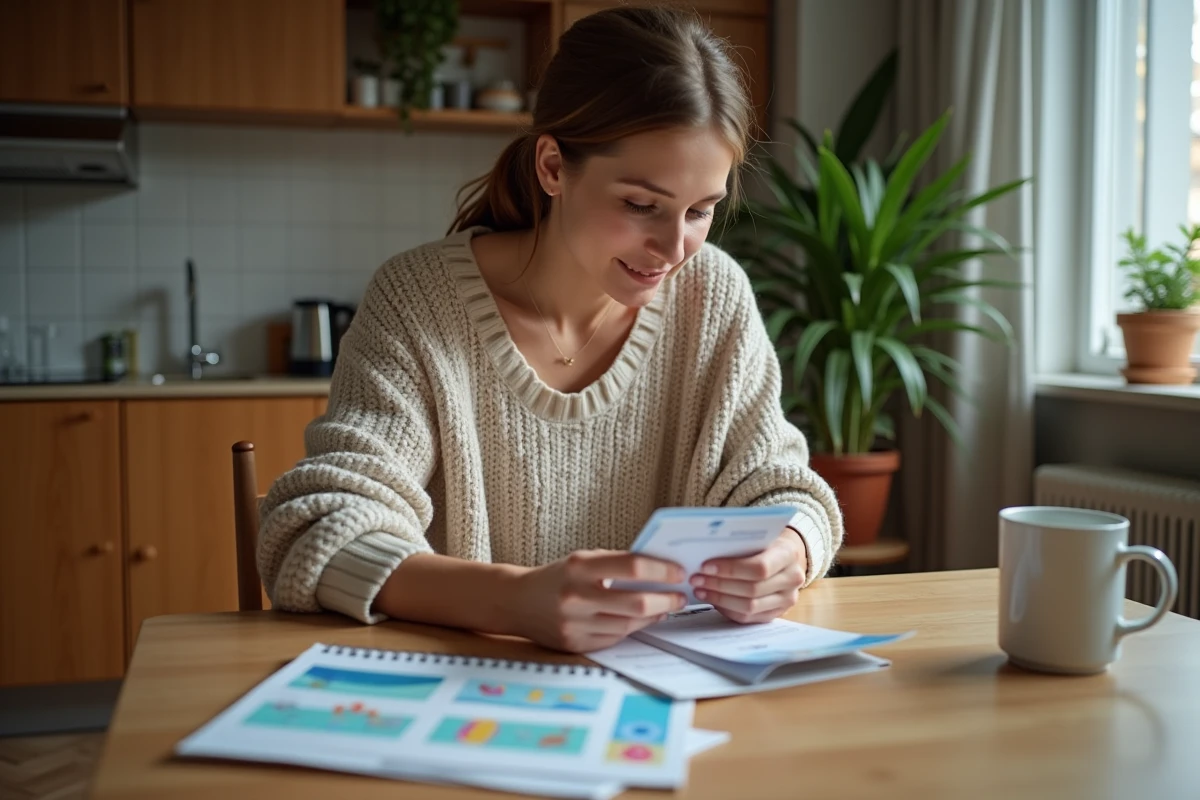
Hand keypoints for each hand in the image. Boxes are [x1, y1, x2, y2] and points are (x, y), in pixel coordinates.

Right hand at [509, 550, 686, 652]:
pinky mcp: (575, 643)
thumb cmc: (558, 576)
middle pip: (636, 602)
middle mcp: (576, 596)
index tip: (678, 572)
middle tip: (681, 596)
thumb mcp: (582, 560)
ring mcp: (574, 624)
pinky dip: (632, 629)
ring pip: (628, 624)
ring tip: (666, 608)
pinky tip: (642, 620)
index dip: (661, 570)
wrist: (517, 602)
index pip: (632, 566)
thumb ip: (616, 563)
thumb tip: (659, 570)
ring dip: (653, 616)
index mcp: (580, 567)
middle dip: (666, 599)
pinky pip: (614, 638)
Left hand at [690, 529, 807, 623]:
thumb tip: (703, 551)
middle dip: (720, 585)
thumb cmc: (765, 543)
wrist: (785, 557)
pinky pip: (748, 618)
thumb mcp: (758, 536)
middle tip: (697, 579)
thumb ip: (738, 543)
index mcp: (788, 554)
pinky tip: (713, 600)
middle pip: (752, 590)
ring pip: (749, 607)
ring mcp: (786, 599)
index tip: (706, 566)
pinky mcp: (775, 613)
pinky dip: (727, 609)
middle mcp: (792, 579)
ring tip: (701, 590)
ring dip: (720, 599)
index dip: (730, 569)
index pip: (759, 567)